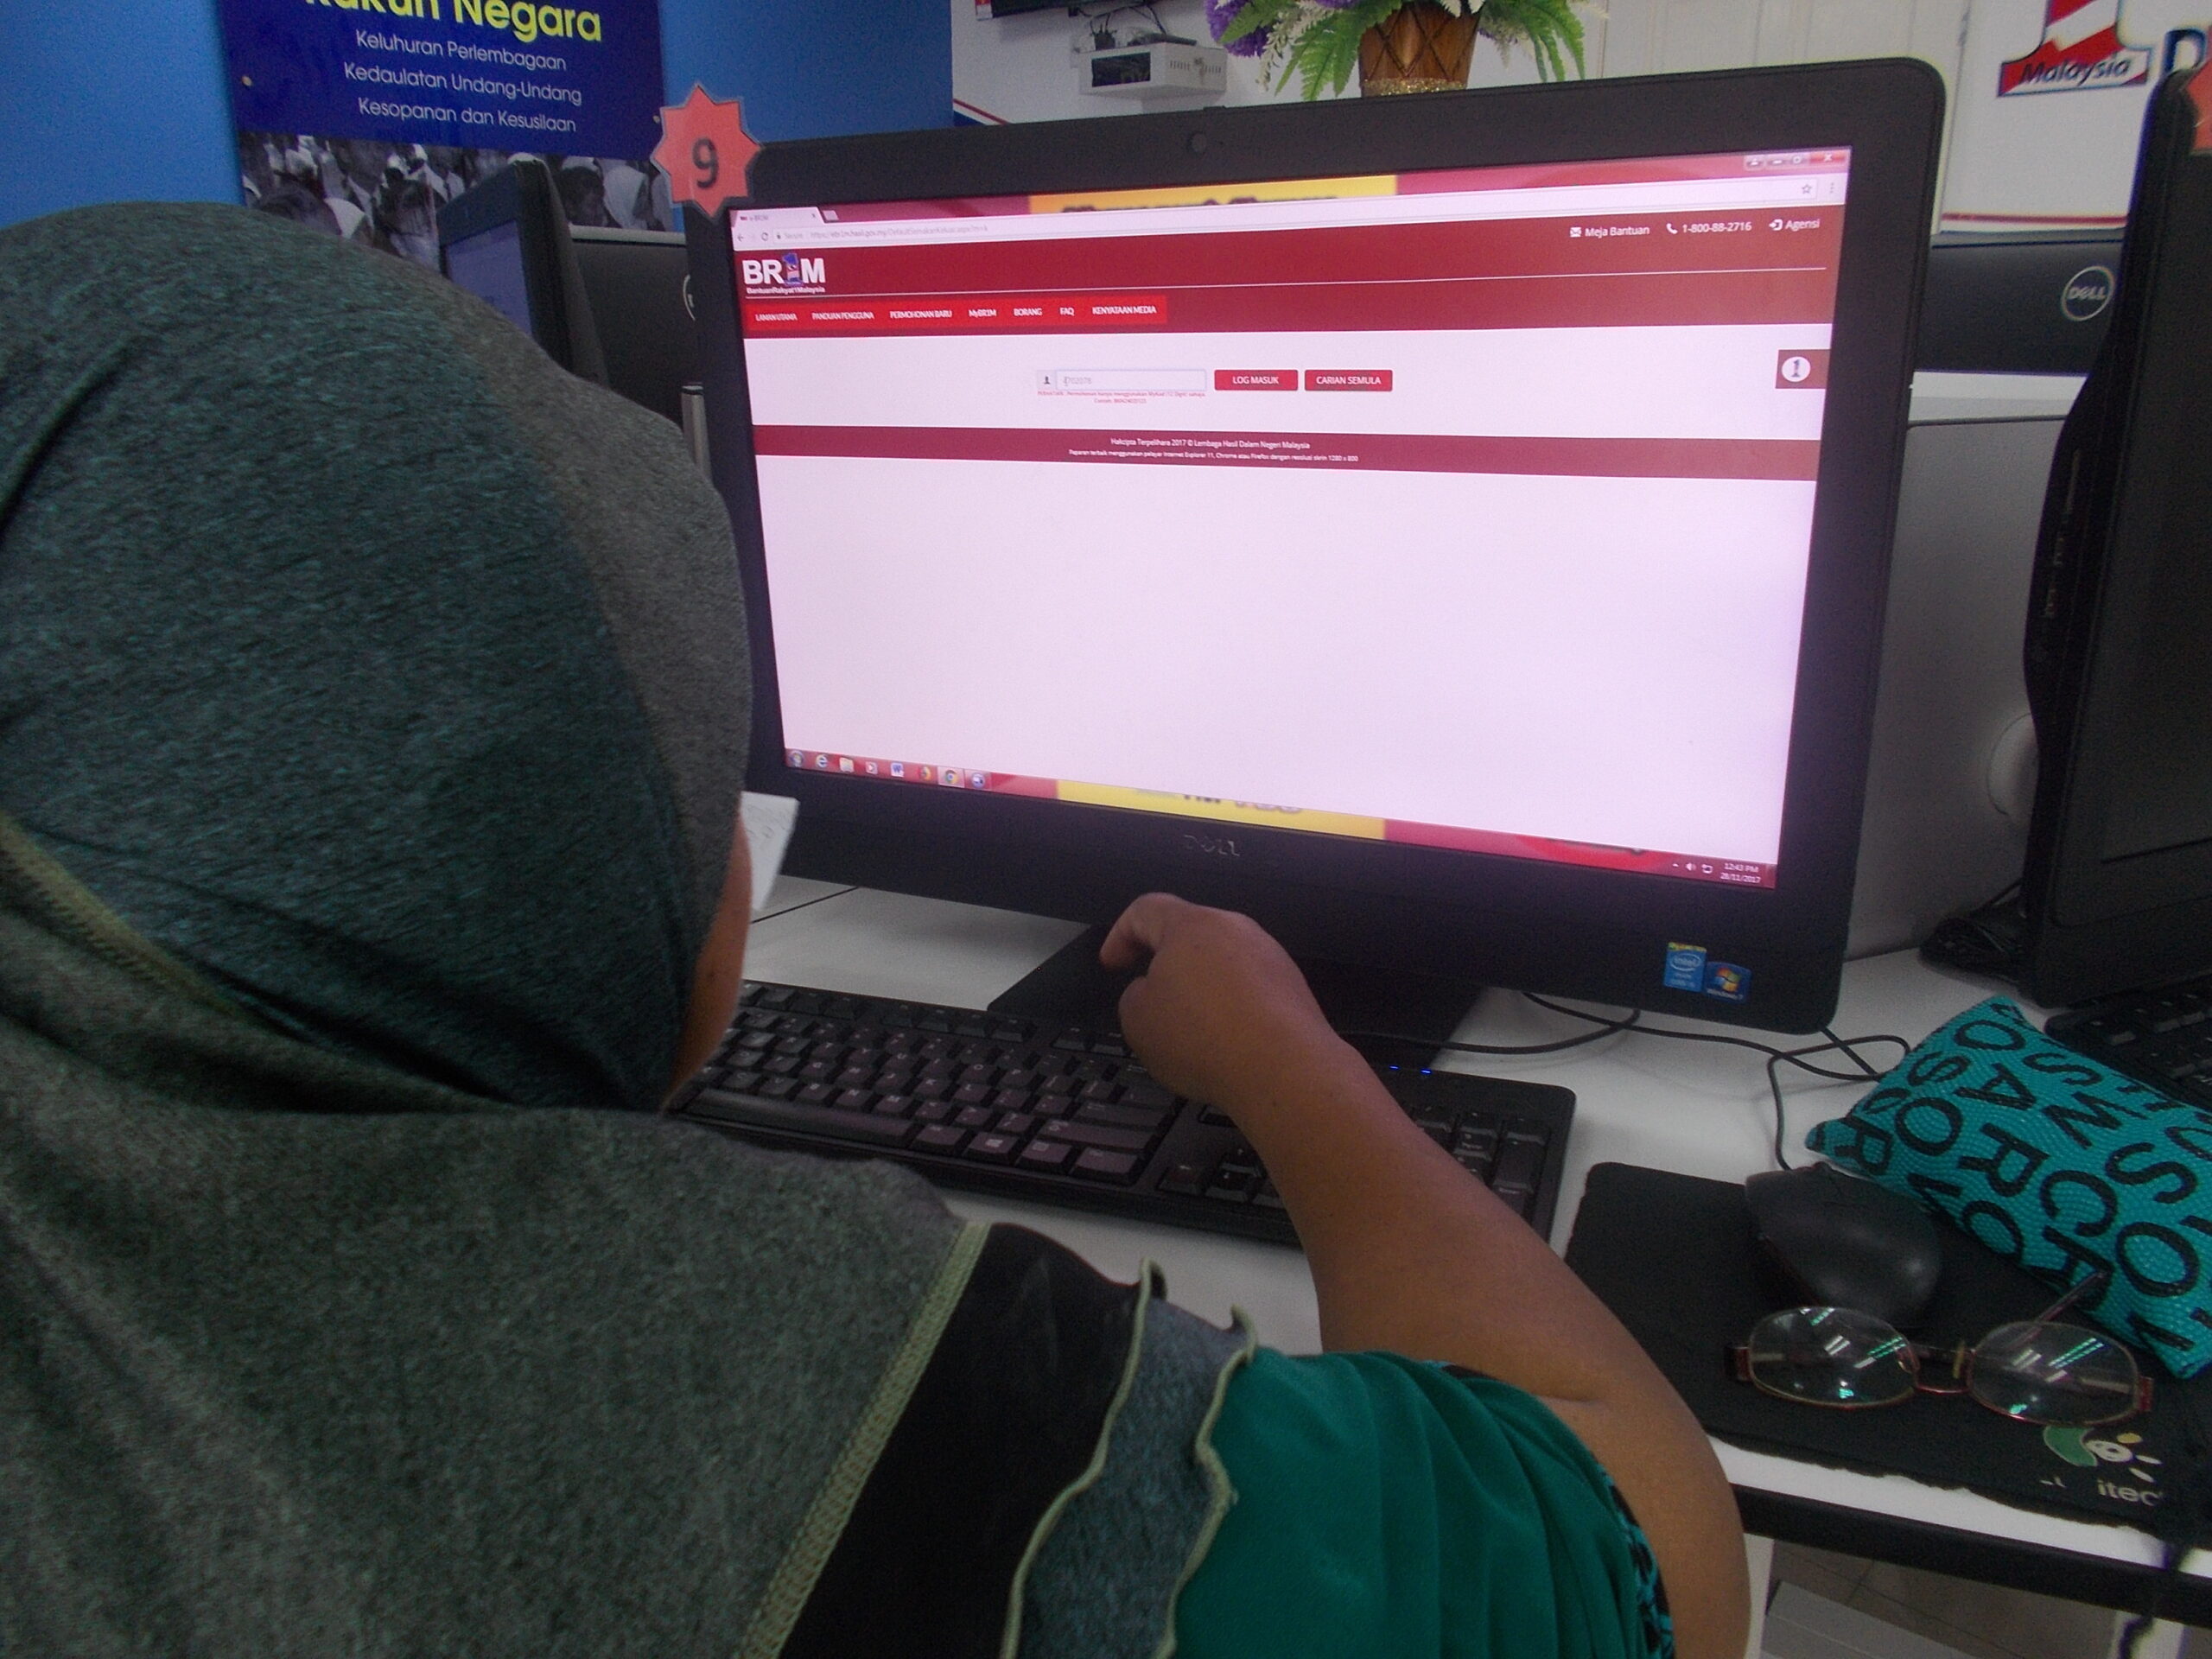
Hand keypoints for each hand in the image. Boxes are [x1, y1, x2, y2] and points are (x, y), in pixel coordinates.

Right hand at [1099, 893, 1362, 1119]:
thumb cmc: (1206, 1039)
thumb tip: (1150, 992)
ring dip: (1199, 986)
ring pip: (1220, 961)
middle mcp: (1234, 929)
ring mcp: (1268, 955)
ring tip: (1189, 1027)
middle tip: (1148, 995)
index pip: (1146, 910)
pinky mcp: (1290, 984)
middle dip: (1163, 962)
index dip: (1120, 935)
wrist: (1284, 1070)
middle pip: (1188, 933)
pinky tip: (1223, 1038)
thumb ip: (1133, 995)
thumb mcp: (1138, 1021)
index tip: (1113, 962)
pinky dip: (1229, 1004)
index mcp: (1191, 925)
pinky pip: (1247, 985)